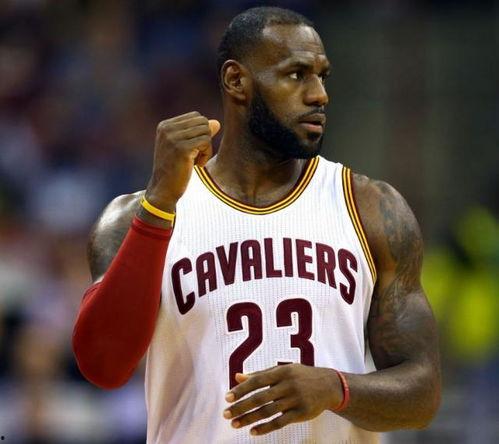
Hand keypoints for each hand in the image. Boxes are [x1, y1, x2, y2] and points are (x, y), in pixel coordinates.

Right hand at [145, 111, 220, 211]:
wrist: (163, 189)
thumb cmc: (175, 170)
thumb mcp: (185, 148)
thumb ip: (198, 133)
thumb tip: (217, 123)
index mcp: (165, 126)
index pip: (196, 116)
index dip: (200, 132)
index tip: (192, 149)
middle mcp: (167, 128)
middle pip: (203, 122)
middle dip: (205, 138)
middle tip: (196, 155)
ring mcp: (174, 138)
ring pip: (206, 131)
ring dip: (206, 148)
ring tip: (196, 161)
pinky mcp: (182, 148)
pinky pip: (207, 141)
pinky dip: (207, 154)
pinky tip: (198, 165)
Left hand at [223, 364, 341, 435]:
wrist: (329, 385)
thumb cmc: (300, 376)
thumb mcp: (282, 370)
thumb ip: (260, 374)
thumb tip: (237, 377)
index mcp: (281, 372)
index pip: (257, 380)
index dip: (241, 389)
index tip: (227, 397)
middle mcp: (288, 385)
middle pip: (260, 397)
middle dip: (241, 406)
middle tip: (226, 414)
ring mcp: (295, 399)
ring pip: (268, 411)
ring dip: (249, 419)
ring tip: (235, 424)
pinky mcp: (301, 413)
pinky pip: (280, 422)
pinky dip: (265, 428)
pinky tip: (253, 431)